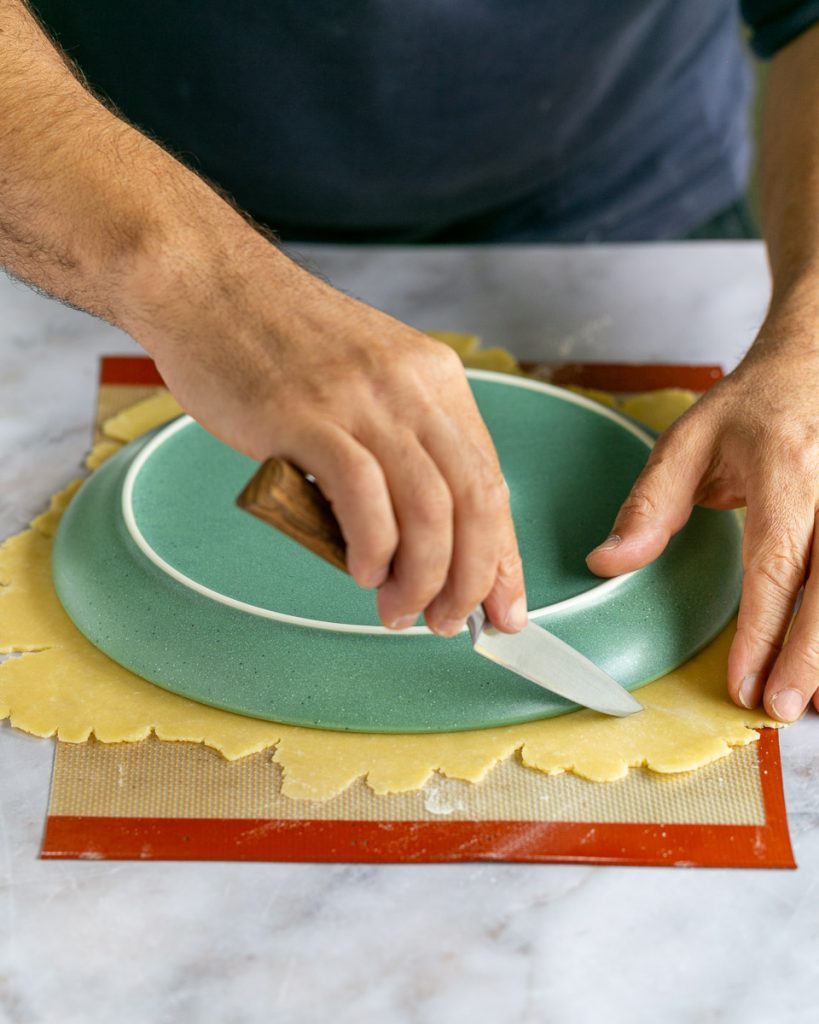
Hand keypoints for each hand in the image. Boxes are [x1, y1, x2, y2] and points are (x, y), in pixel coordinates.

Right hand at [126, 236, 526, 637]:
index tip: (505, 605)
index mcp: (436, 380)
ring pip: (428, 507)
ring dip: (423, 576)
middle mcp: (412, 388)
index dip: (503, 553)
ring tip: (401, 611)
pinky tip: (364, 572)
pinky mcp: (308, 416)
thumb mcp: (367, 378)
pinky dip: (374, 547)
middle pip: (474, 500)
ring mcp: (362, 400)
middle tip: (449, 622)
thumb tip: (415, 534)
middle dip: (473, 578)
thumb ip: (398, 443)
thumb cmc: (279, 344)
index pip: (490, 479)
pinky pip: (364, 495)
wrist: (207, 287)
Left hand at [585, 340, 818, 722]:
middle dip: (808, 658)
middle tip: (779, 708)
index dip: (760, 630)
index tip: (742, 681)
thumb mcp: (686, 443)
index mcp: (785, 471)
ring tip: (808, 702)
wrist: (812, 365)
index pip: (774, 564)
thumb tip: (605, 562)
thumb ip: (648, 506)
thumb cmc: (750, 408)